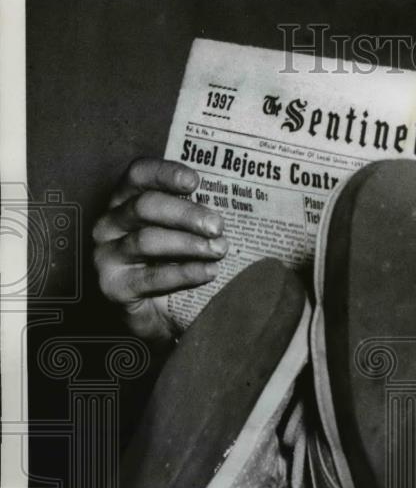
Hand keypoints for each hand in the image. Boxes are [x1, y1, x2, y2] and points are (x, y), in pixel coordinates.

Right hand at [92, 158, 226, 347]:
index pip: (138, 175)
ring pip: (147, 240)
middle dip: (186, 214)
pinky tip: (209, 272)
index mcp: (126, 200)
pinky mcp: (113, 286)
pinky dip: (184, 273)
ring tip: (219, 250)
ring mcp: (107, 254)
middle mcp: (110, 223)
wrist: (159, 314)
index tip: (195, 181)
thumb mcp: (185, 232)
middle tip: (217, 225)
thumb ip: (197, 214)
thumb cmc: (175, 261)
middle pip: (145, 207)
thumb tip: (235, 203)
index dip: (165, 173)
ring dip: (189, 244)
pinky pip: (151, 277)